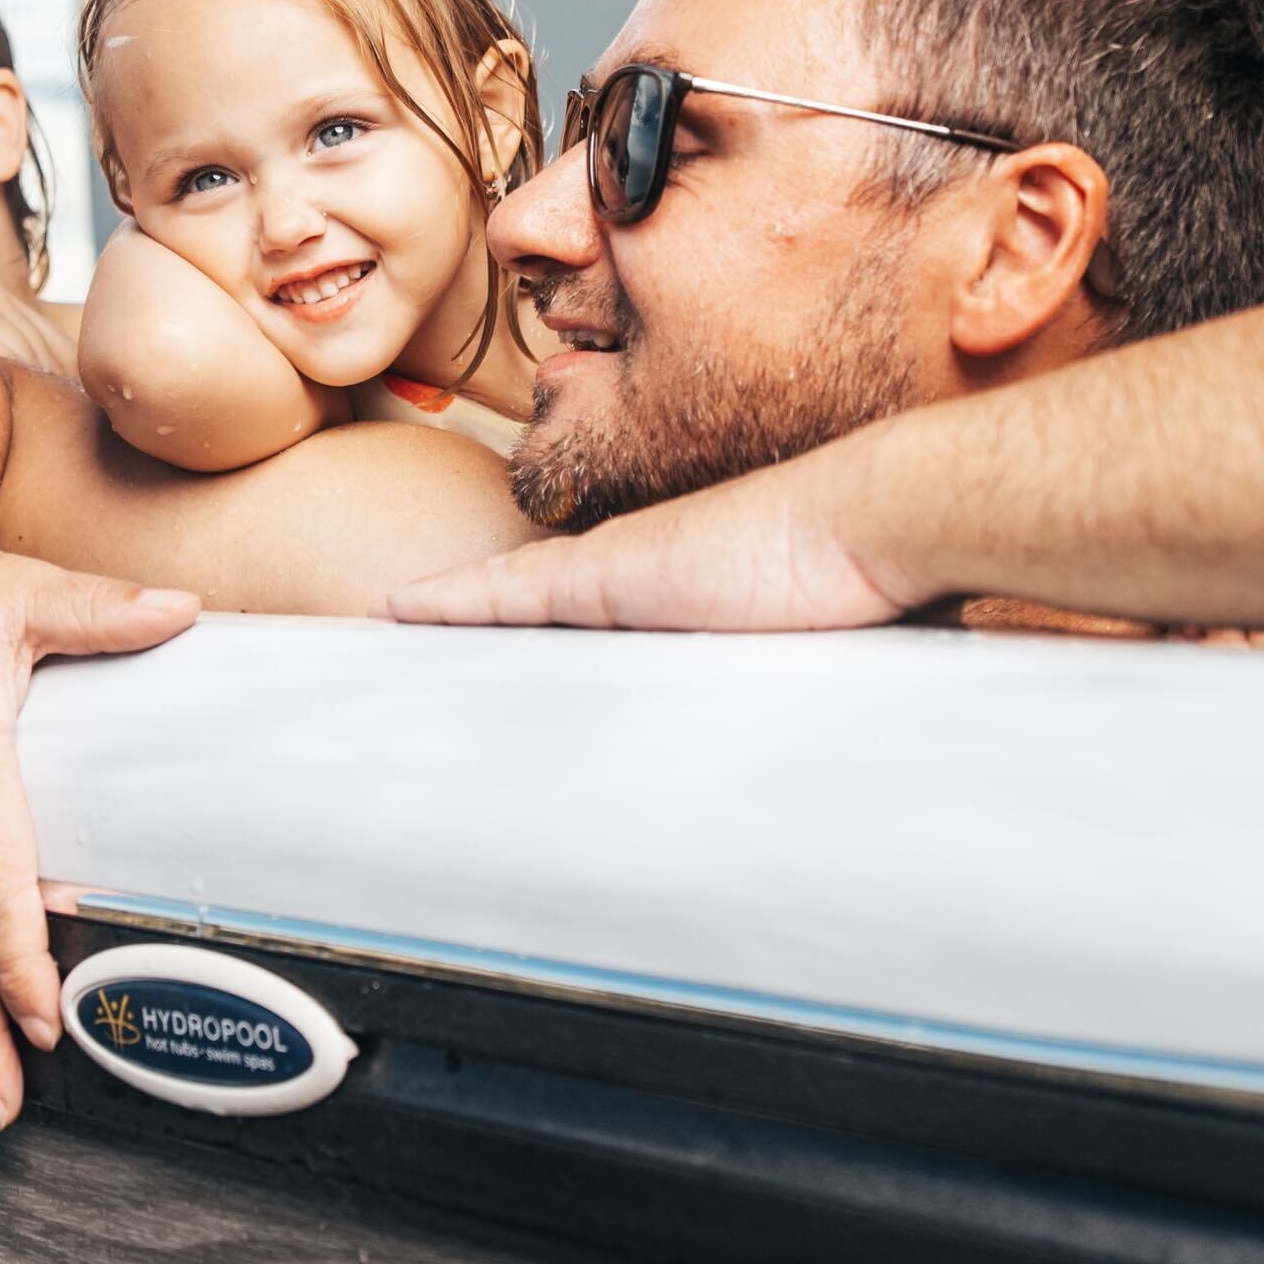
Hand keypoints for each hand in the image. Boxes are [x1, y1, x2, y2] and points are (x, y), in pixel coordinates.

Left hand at [383, 449, 915, 628]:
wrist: (879, 520)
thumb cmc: (869, 581)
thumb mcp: (815, 642)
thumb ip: (790, 665)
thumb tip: (816, 743)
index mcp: (678, 580)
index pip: (588, 603)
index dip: (535, 616)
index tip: (497, 637)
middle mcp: (638, 565)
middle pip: (535, 597)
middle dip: (474, 614)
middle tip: (413, 634)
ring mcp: (619, 566)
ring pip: (508, 593)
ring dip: (450, 608)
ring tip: (384, 622)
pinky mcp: (607, 576)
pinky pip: (507, 593)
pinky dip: (451, 599)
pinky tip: (398, 608)